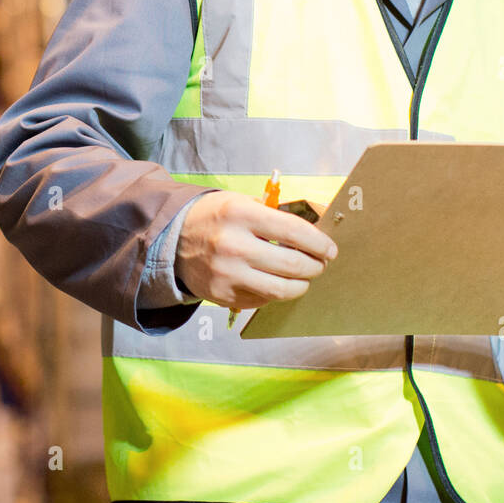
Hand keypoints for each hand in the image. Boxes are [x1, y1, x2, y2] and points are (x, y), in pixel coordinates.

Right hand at [175, 189, 337, 309]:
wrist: (173, 239)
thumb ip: (274, 216)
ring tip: (304, 277)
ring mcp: (227, 274)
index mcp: (241, 215)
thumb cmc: (216, 217)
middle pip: (292, 265)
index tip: (330, 249)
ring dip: (301, 285)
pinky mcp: (223, 296)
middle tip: (320, 264)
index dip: (319, 243)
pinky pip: (262, 300)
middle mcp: (233, 246)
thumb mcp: (242, 202)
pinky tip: (277, 282)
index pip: (294, 231)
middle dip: (314, 266)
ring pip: (280, 290)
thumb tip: (313, 232)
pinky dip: (276, 293)